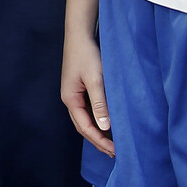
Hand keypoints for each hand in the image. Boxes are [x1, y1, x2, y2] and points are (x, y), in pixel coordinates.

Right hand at [60, 32, 112, 156]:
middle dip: (98, 141)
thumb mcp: (95, 79)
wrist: (80, 34)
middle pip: (83, 127)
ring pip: (86, 120)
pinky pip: (89, 111)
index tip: (115, 151)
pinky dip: (98, 121)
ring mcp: (75, 94)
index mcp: (70, 99)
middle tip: (115, 153)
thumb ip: (100, 104)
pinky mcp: (81, 88)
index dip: (100, 141)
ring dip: (98, 132)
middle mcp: (70, 99)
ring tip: (113, 143)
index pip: (85, 127)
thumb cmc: (87, 54)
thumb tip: (105, 127)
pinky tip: (109, 123)